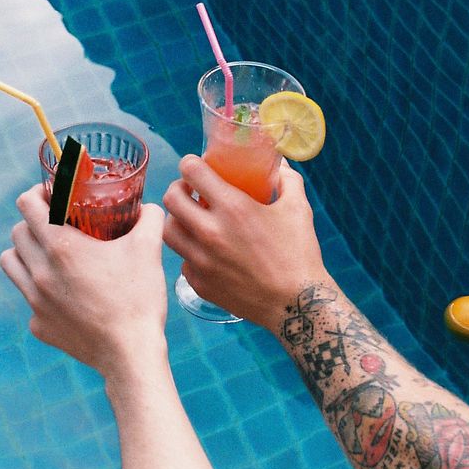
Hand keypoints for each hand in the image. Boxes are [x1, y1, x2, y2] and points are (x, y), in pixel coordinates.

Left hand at [0, 184, 167, 378]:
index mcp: (61, 246)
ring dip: (25, 253)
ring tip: (48, 255)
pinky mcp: (39, 326)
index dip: (37, 194)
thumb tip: (148, 206)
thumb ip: (148, 218)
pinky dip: (39, 291)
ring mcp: (35, 301)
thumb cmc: (138, 299)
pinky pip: (28, 299)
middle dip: (33, 222)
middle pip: (17, 232)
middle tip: (55, 224)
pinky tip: (64, 294)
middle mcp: (40, 271)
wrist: (131, 355)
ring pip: (11, 264)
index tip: (52, 196)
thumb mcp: (149, 249)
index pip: (26, 205)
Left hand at [163, 156, 327, 331]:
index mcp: (232, 208)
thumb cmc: (299, 254)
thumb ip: (286, 180)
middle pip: (171, 198)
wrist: (296, 305)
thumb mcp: (298, 209)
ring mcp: (201, 260)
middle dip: (178, 189)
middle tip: (190, 192)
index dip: (190, 163)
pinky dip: (190, 251)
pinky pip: (182, 259)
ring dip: (178, 219)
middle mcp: (210, 232)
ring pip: (168, 230)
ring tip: (192, 220)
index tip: (196, 167)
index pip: (192, 171)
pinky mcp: (199, 282)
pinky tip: (206, 250)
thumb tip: (277, 165)